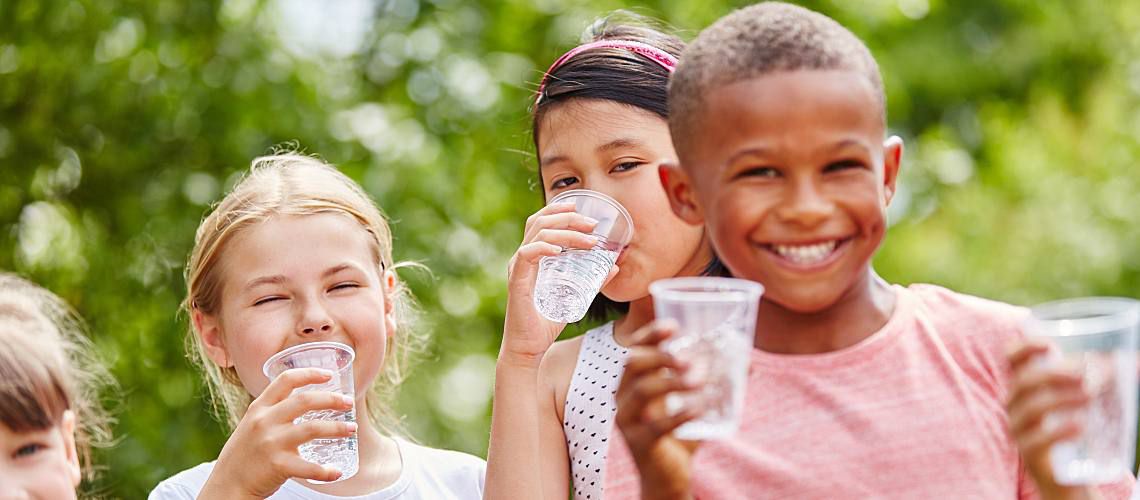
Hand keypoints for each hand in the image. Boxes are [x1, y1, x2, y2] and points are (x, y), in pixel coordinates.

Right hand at [198, 368, 357, 499]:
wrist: (227, 485)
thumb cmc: (246, 453)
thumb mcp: (253, 424)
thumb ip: (274, 412)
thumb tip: (306, 400)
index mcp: (259, 408)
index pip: (286, 380)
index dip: (310, 374)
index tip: (329, 374)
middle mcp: (264, 421)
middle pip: (305, 401)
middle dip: (331, 399)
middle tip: (348, 402)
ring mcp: (270, 443)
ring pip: (312, 428)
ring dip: (337, 428)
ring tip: (352, 429)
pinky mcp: (277, 465)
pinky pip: (308, 467)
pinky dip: (325, 470)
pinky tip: (337, 471)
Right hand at [501, 201, 608, 366]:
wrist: (529, 348)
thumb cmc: (547, 322)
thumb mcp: (576, 296)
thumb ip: (592, 280)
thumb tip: (614, 266)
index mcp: (533, 257)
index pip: (541, 221)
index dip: (559, 209)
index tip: (582, 206)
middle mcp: (523, 258)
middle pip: (540, 221)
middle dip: (568, 216)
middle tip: (593, 223)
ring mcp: (518, 268)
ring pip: (538, 234)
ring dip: (566, 231)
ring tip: (589, 239)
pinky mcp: (516, 281)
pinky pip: (527, 255)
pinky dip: (544, 247)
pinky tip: (560, 250)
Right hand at [615, 320, 703, 499]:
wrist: (668, 476)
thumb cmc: (679, 432)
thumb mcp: (692, 402)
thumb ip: (714, 381)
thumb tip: (748, 361)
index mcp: (632, 381)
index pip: (634, 349)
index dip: (650, 334)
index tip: (674, 326)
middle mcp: (623, 396)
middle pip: (632, 364)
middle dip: (660, 355)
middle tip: (689, 358)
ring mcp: (628, 420)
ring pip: (642, 390)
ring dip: (673, 382)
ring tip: (700, 380)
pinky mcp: (640, 442)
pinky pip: (657, 425)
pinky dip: (681, 414)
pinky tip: (700, 408)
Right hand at [1006, 339, 1097, 499]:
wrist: (1066, 476)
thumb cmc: (1073, 429)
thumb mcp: (1081, 400)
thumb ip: (1098, 379)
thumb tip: (1133, 360)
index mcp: (1026, 386)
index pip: (1012, 360)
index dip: (1025, 348)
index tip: (1051, 346)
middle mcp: (1016, 405)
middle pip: (1023, 382)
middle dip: (1053, 375)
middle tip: (1085, 376)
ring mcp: (1019, 430)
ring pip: (1031, 409)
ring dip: (1060, 399)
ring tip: (1089, 398)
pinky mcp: (1030, 454)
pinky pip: (1037, 441)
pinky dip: (1058, 431)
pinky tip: (1080, 427)